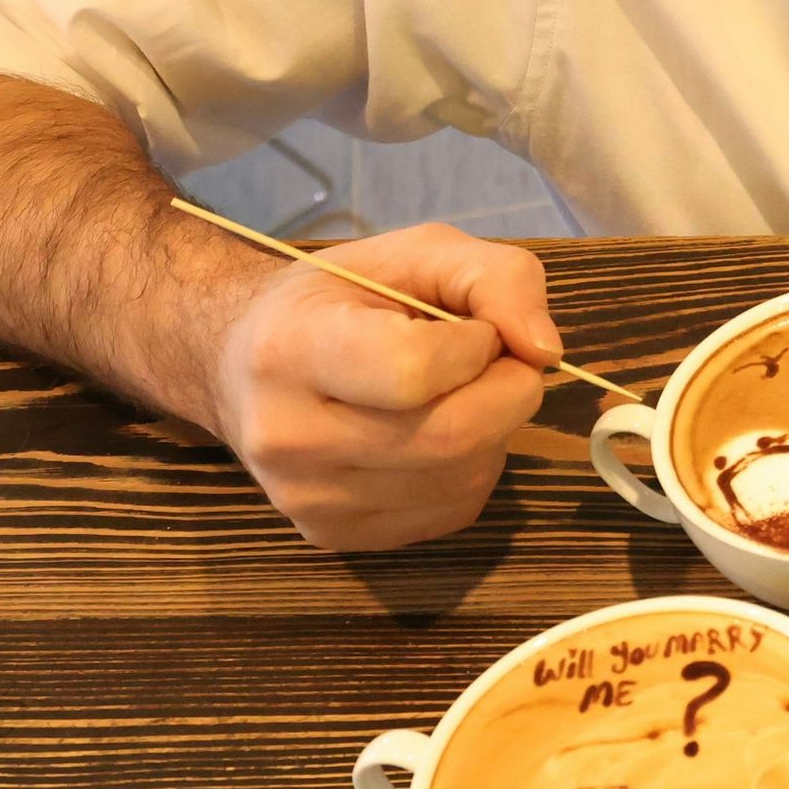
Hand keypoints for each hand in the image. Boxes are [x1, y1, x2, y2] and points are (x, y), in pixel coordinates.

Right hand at [203, 222, 563, 551]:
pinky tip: (436, 433)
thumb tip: (545, 352)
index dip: (473, 345)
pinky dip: (472, 468)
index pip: (412, 370)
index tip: (470, 327)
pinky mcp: (335, 536)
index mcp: (292, 349)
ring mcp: (308, 499)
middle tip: (492, 360)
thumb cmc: (340, 297)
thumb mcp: (420, 253)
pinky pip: (450, 511)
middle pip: (449, 436)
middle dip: (506, 391)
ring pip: (461, 479)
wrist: (243, 362)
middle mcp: (288, 436)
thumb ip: (499, 278)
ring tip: (454, 394)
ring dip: (493, 431)